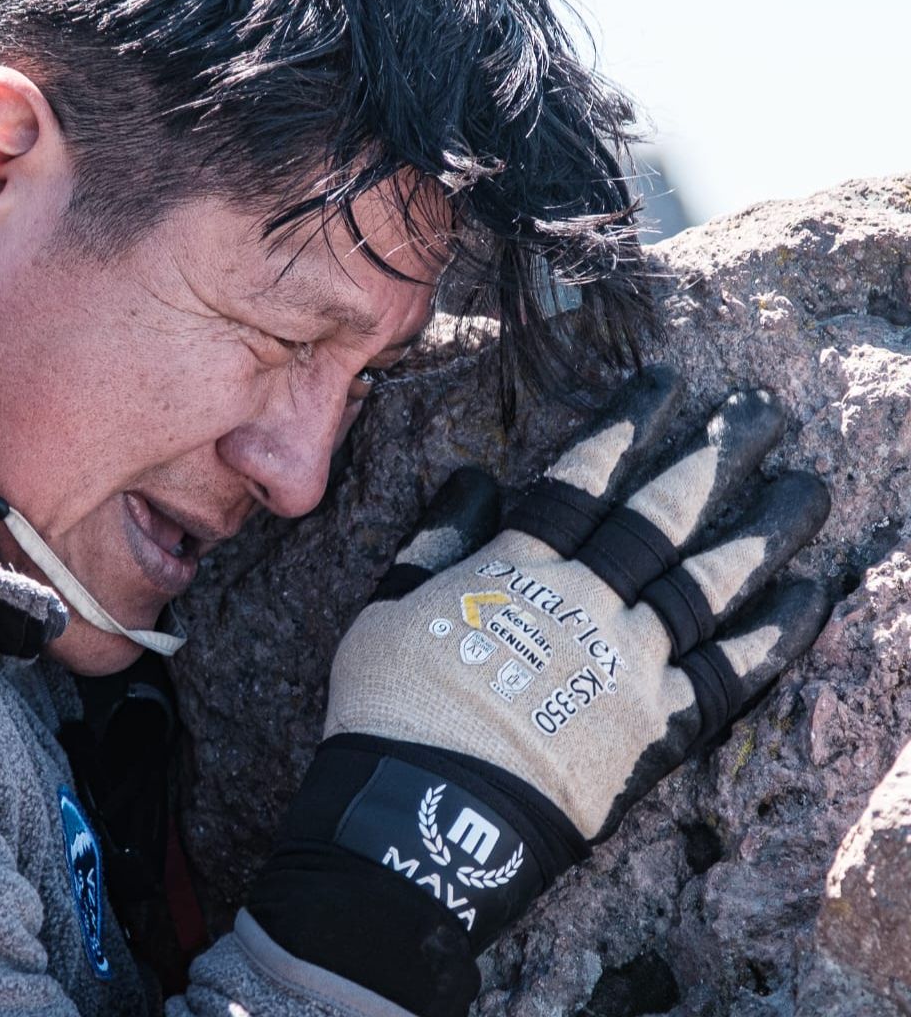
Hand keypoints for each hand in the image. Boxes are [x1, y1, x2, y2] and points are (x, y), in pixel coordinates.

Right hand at [245, 367, 831, 1016]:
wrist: (427, 813)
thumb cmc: (391, 707)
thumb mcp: (386, 608)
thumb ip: (435, 539)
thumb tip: (474, 477)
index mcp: (518, 570)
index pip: (581, 482)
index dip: (622, 428)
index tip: (663, 384)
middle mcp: (586, 602)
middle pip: (660, 519)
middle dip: (711, 459)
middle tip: (760, 410)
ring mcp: (630, 663)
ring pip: (709, 583)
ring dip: (762, 532)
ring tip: (810, 487)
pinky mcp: (657, 725)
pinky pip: (728, 673)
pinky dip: (772, 634)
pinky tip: (810, 593)